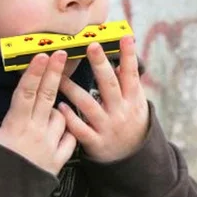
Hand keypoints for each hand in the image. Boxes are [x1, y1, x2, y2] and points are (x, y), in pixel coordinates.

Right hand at [0, 51, 76, 177]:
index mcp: (14, 126)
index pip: (27, 92)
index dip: (35, 72)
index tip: (43, 54)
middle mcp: (35, 133)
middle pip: (47, 96)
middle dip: (54, 73)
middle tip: (62, 53)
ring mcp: (49, 148)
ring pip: (61, 116)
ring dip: (58, 107)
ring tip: (51, 106)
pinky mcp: (57, 164)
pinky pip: (70, 140)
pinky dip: (67, 130)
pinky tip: (62, 127)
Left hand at [57, 36, 148, 162]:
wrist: (131, 159)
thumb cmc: (131, 121)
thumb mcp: (136, 102)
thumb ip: (128, 83)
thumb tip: (119, 61)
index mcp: (133, 99)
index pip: (131, 74)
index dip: (129, 56)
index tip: (125, 37)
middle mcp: (121, 111)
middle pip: (110, 85)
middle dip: (100, 65)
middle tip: (91, 46)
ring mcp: (108, 127)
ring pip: (89, 106)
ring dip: (73, 90)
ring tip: (59, 76)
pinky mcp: (96, 143)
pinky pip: (81, 130)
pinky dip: (70, 118)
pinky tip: (59, 107)